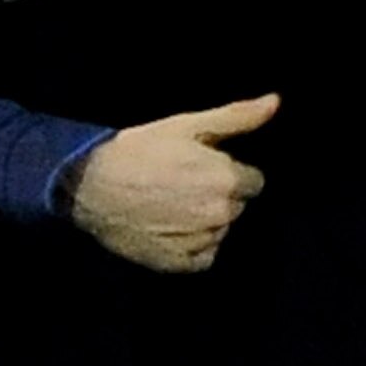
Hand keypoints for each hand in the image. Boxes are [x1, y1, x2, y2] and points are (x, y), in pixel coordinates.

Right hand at [62, 94, 277, 273]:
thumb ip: (236, 117)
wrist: (90, 184)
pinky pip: (204, 256)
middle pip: (236, 206)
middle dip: (218, 195)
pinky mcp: (180, 264)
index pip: (254, 182)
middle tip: (183, 183)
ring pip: (220, 230)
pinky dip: (192, 245)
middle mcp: (220, 214)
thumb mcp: (187, 125)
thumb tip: (276, 102)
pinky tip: (169, 227)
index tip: (203, 167)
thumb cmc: (139, 149)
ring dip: (205, 219)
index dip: (230, 172)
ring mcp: (200, 241)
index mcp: (227, 179)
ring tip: (170, 204)